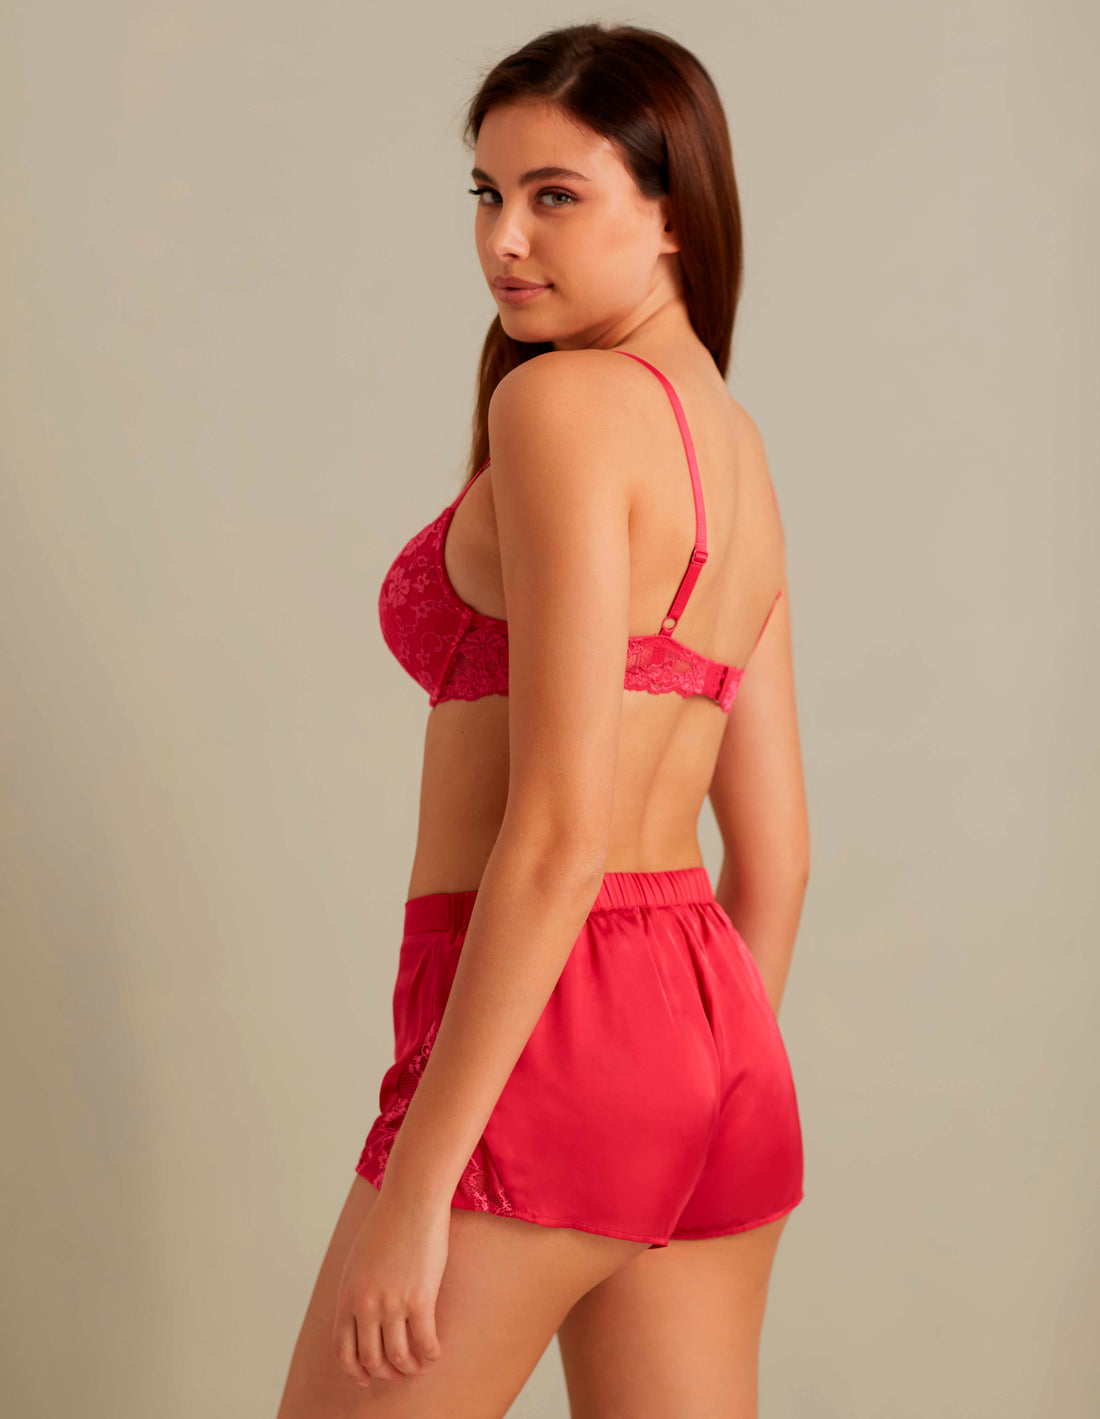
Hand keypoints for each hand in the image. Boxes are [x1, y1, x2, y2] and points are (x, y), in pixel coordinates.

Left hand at [332, 1186, 449, 1388]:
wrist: (411, 1199)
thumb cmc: (387, 1223)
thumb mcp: (357, 1260)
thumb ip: (356, 1291)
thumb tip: (363, 1319)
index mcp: (346, 1295)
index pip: (344, 1350)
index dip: (356, 1371)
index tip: (368, 1377)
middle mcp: (365, 1305)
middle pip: (372, 1359)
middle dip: (386, 1373)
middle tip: (400, 1373)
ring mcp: (392, 1304)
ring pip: (398, 1357)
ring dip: (410, 1369)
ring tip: (419, 1366)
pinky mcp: (420, 1298)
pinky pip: (425, 1343)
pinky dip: (430, 1355)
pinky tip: (435, 1352)